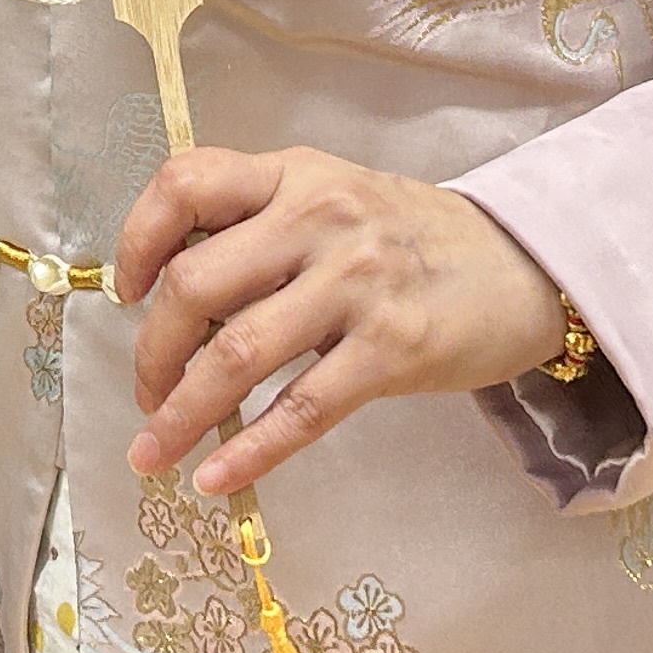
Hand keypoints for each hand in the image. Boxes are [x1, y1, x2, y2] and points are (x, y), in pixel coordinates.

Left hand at [116, 146, 570, 497]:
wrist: (525, 264)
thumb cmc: (411, 238)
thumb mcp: (333, 198)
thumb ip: (259, 224)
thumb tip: (167, 290)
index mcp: (294, 175)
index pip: (186, 183)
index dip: (137, 239)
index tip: (127, 292)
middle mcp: (319, 217)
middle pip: (196, 282)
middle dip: (151, 352)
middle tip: (146, 394)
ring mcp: (358, 282)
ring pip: (237, 352)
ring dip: (180, 413)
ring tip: (153, 452)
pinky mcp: (394, 347)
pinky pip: (302, 407)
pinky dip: (249, 449)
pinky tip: (215, 477)